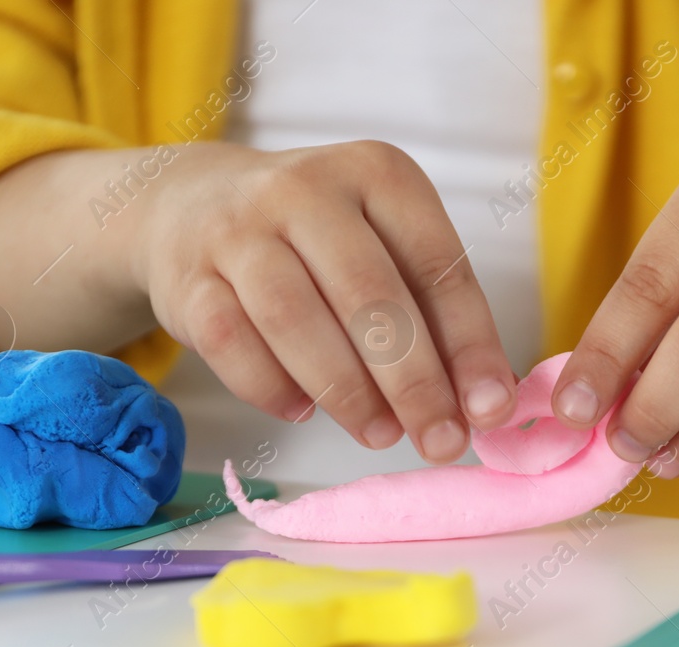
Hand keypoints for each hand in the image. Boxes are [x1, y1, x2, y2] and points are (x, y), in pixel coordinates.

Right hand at [131, 140, 515, 462]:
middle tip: (441, 442)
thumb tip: (482, 405)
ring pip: (296, 320)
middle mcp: (305, 189)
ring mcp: (237, 229)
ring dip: (348, 392)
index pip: (436, 264)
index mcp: (376, 173)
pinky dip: (273, 389)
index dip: (470, 345)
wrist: (188, 205)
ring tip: (381, 434)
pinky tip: (303, 410)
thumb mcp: (382, 247)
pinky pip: (232, 344)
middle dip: (414, 383)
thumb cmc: (312, 241)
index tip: (491, 410)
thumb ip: (430, 316)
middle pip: (369, 295)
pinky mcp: (186, 277)